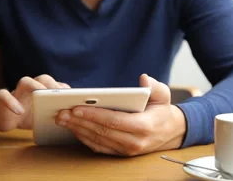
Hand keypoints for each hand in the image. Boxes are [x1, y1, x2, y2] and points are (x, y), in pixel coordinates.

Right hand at [0, 74, 69, 131]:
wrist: (4, 117)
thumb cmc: (29, 116)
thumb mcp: (43, 116)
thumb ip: (57, 113)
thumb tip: (75, 118)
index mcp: (44, 91)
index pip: (57, 84)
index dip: (67, 89)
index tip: (76, 98)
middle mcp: (32, 88)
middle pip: (43, 78)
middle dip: (53, 84)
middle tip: (61, 95)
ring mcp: (17, 92)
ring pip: (25, 81)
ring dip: (34, 86)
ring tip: (41, 95)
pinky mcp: (2, 100)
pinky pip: (3, 95)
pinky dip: (11, 102)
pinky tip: (19, 111)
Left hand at [55, 74, 186, 155]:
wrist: (170, 132)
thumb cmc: (162, 111)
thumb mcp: (163, 95)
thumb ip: (155, 86)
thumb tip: (144, 78)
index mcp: (144, 126)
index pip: (115, 121)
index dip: (94, 115)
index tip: (76, 107)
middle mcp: (135, 142)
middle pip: (102, 132)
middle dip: (80, 122)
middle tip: (62, 112)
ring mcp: (127, 150)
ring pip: (97, 140)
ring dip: (78, 130)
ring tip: (62, 119)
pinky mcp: (121, 153)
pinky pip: (99, 147)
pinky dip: (84, 138)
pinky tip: (73, 128)